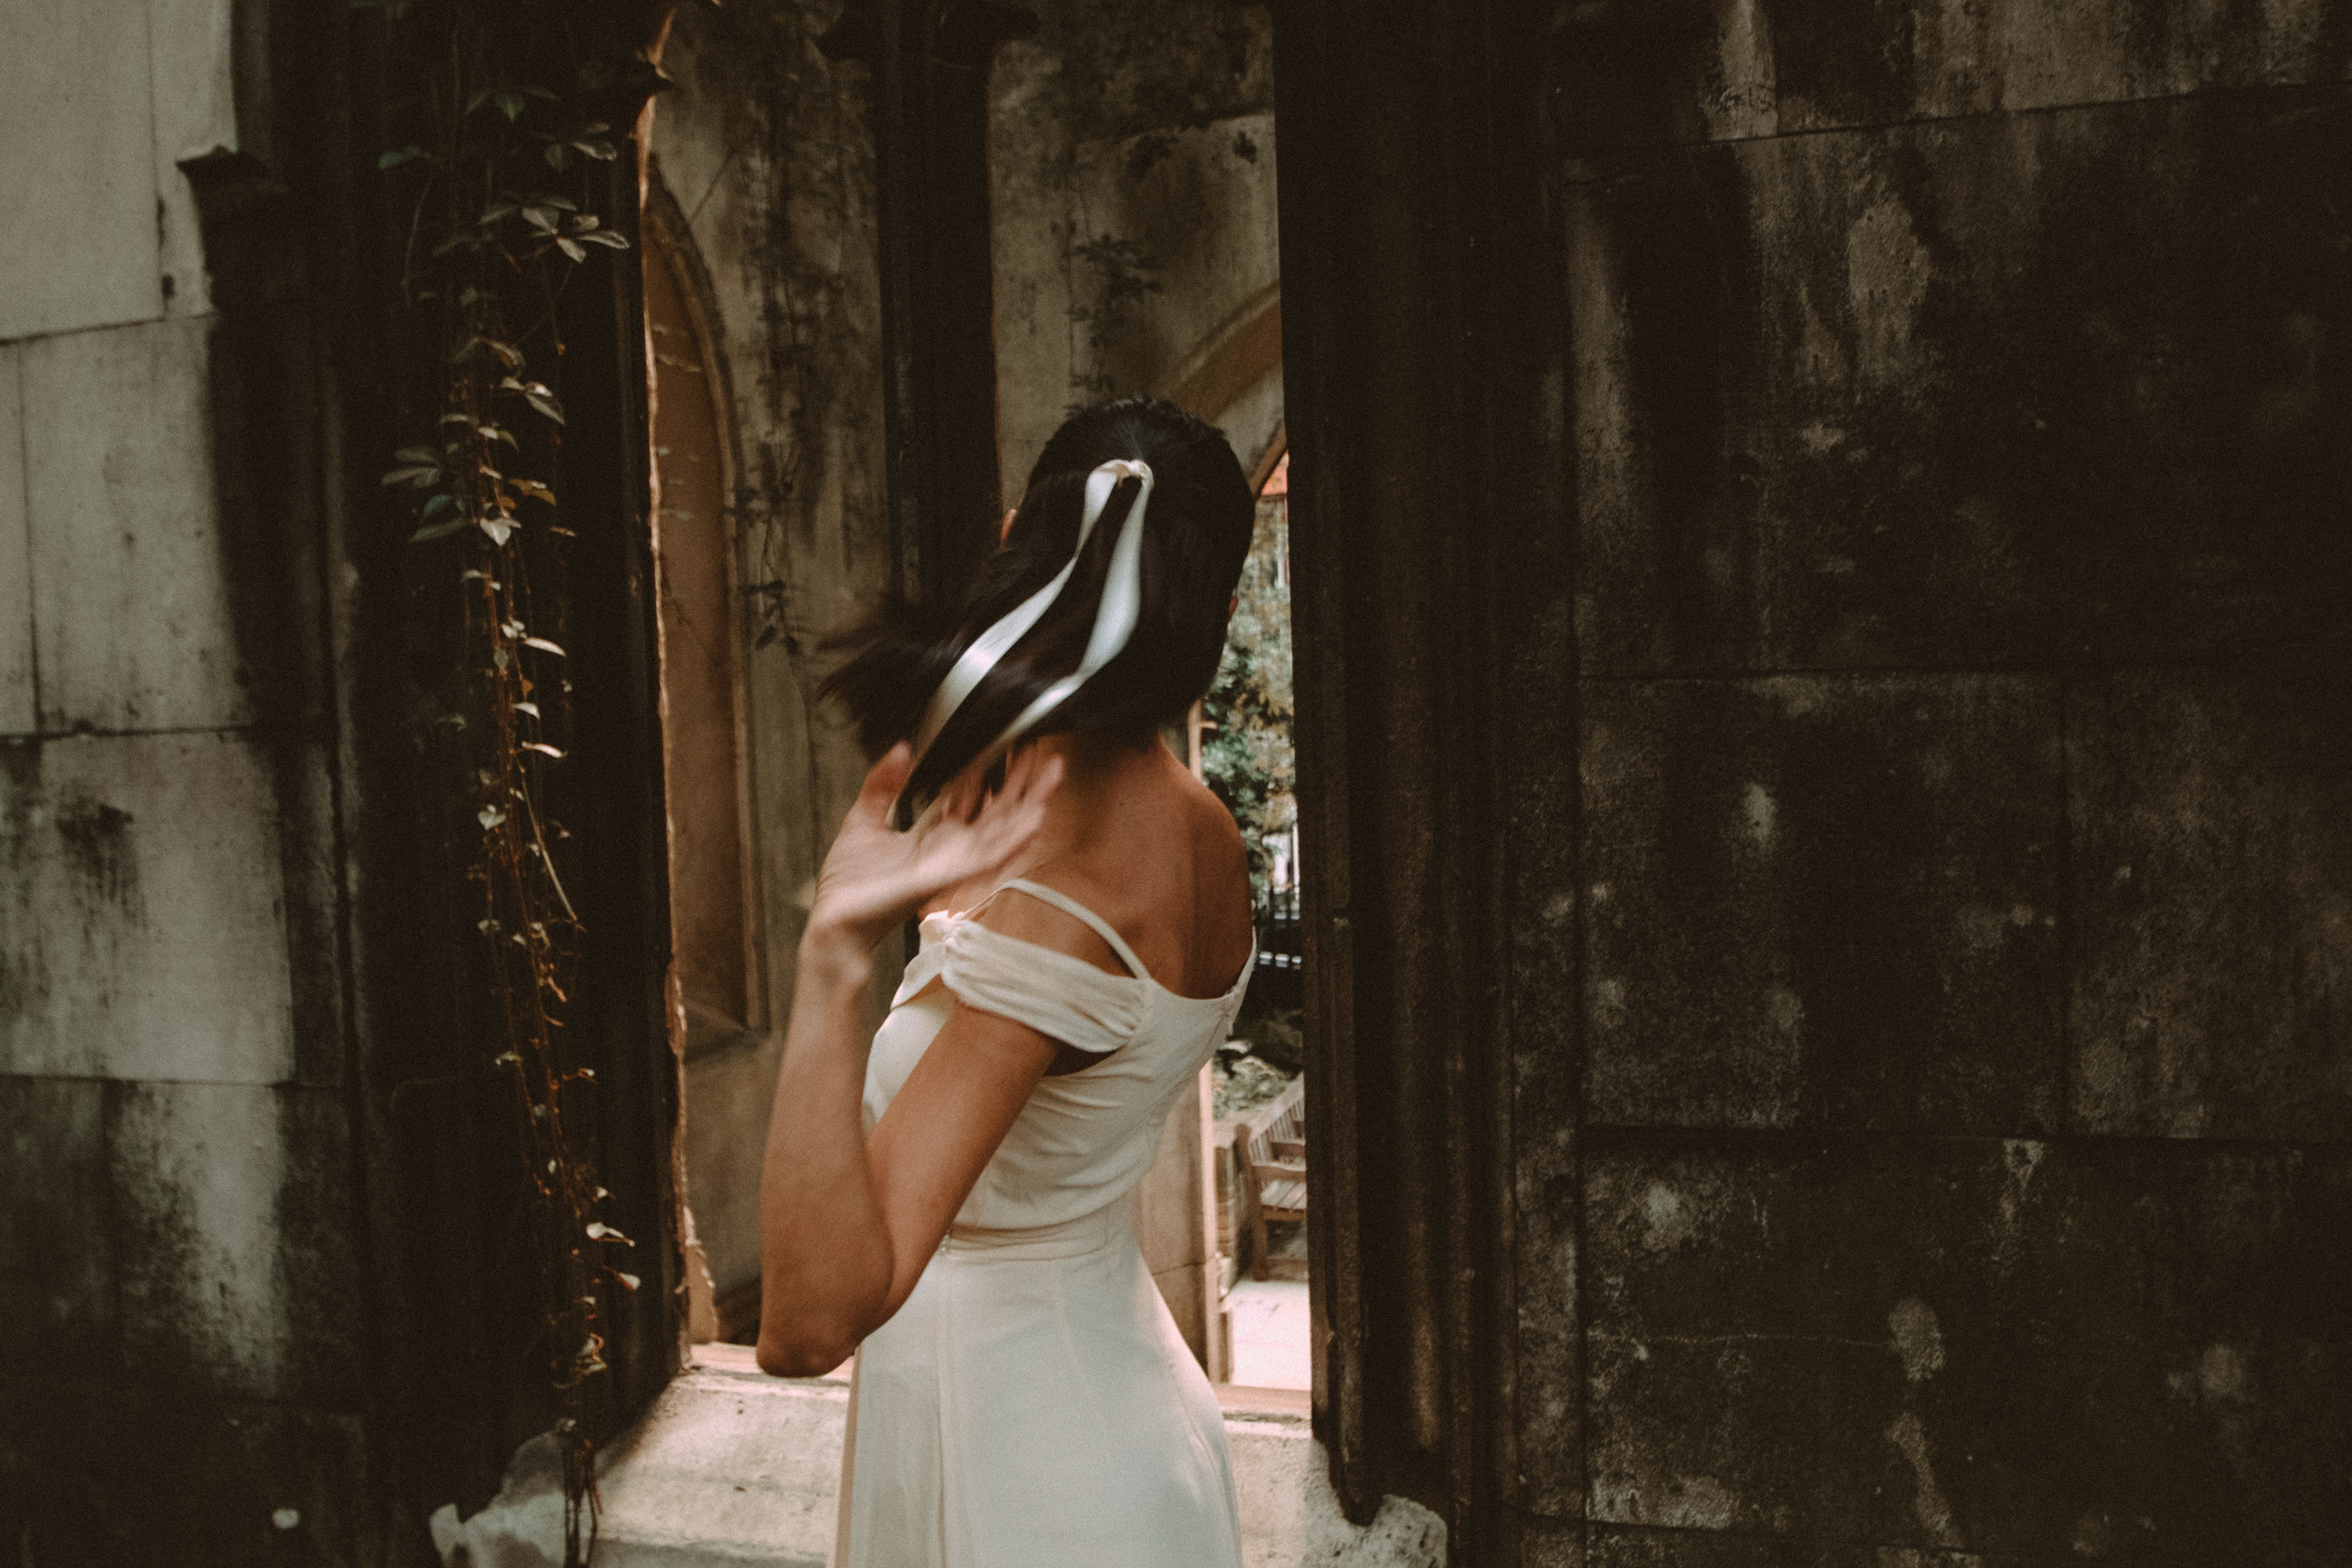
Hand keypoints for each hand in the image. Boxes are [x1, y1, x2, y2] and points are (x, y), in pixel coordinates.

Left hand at [805, 742, 1064, 961]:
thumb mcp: (863, 820)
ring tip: (1054, 774)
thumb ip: (883, 785)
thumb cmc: (849, 885)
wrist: (835, 920)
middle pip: (997, 811)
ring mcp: (954, 865)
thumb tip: (900, 749)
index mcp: (933, 837)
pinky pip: (990, 858)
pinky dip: (1015, 839)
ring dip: (1032, 803)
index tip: (1003, 742)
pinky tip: (1036, 818)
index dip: (988, 772)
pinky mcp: (949, 877)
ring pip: (1004, 830)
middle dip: (1021, 782)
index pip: (970, 798)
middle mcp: (950, 851)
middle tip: (1040, 750)